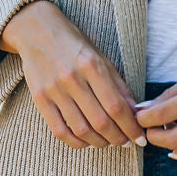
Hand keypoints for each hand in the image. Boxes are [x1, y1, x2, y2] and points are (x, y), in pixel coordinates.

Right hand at [1, 1, 147, 148]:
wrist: (37, 32)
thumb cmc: (74, 45)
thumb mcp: (101, 58)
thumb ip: (119, 86)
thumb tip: (136, 113)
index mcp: (92, 66)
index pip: (116, 106)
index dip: (131, 127)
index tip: (139, 138)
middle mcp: (72, 79)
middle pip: (101, 122)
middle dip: (118, 138)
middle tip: (126, 142)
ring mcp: (54, 91)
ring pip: (81, 130)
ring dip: (100, 143)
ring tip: (109, 142)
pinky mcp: (40, 100)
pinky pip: (59, 130)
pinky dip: (76, 142)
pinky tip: (87, 142)